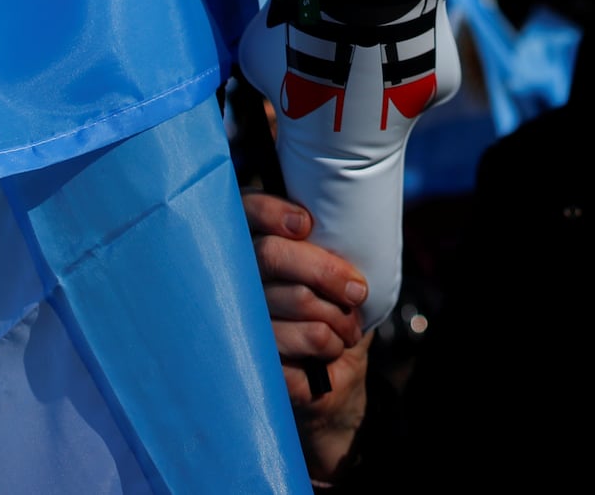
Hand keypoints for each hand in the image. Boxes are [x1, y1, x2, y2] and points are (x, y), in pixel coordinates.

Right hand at [243, 191, 369, 481]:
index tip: (306, 225)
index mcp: (256, 243)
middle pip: (270, 253)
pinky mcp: (246, 359)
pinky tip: (327, 354)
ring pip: (290, 299)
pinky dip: (323, 349)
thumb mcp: (342, 276)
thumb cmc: (337, 317)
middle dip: (325, 271)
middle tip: (357, 293)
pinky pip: (289, 346)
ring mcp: (236, 318)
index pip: (245, 210)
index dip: (270, 211)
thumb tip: (356, 223)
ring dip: (334, 318)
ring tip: (348, 330)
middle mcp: (237, 276)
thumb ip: (337, 245)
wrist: (334, 385)